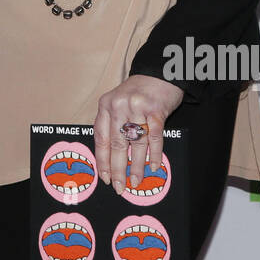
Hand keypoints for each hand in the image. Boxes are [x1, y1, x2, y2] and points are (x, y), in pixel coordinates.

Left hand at [93, 75, 184, 195]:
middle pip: (116, 144)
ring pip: (135, 144)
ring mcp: (138, 108)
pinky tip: (154, 166)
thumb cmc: (138, 92)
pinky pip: (154, 138)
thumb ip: (112, 124)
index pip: (100, 138)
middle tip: (119, 187)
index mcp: (105, 105)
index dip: (102, 160)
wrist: (160, 72)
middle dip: (117, 169)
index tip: (104, 177)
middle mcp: (119, 106)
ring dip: (136, 166)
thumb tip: (110, 157)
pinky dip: (154, 154)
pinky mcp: (156, 110)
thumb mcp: (118, 102)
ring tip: (136, 181)